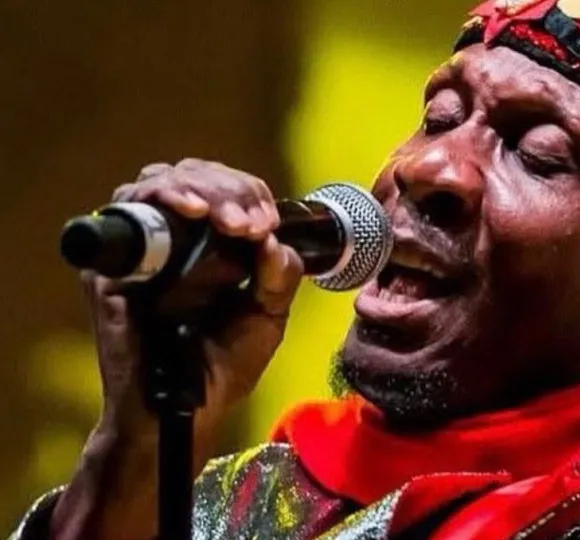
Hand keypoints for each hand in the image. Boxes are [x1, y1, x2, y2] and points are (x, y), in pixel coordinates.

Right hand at [50, 158, 302, 539]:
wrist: (185, 410)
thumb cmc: (223, 365)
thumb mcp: (268, 316)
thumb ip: (279, 275)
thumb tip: (274, 237)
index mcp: (210, 243)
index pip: (224, 187)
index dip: (248, 192)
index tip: (268, 221)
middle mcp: (172, 237)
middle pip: (194, 174)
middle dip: (231, 188)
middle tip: (251, 222)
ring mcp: (139, 248)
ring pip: (160, 180)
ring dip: (202, 188)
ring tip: (228, 219)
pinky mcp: (111, 265)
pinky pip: (128, 212)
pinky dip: (162, 198)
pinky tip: (192, 211)